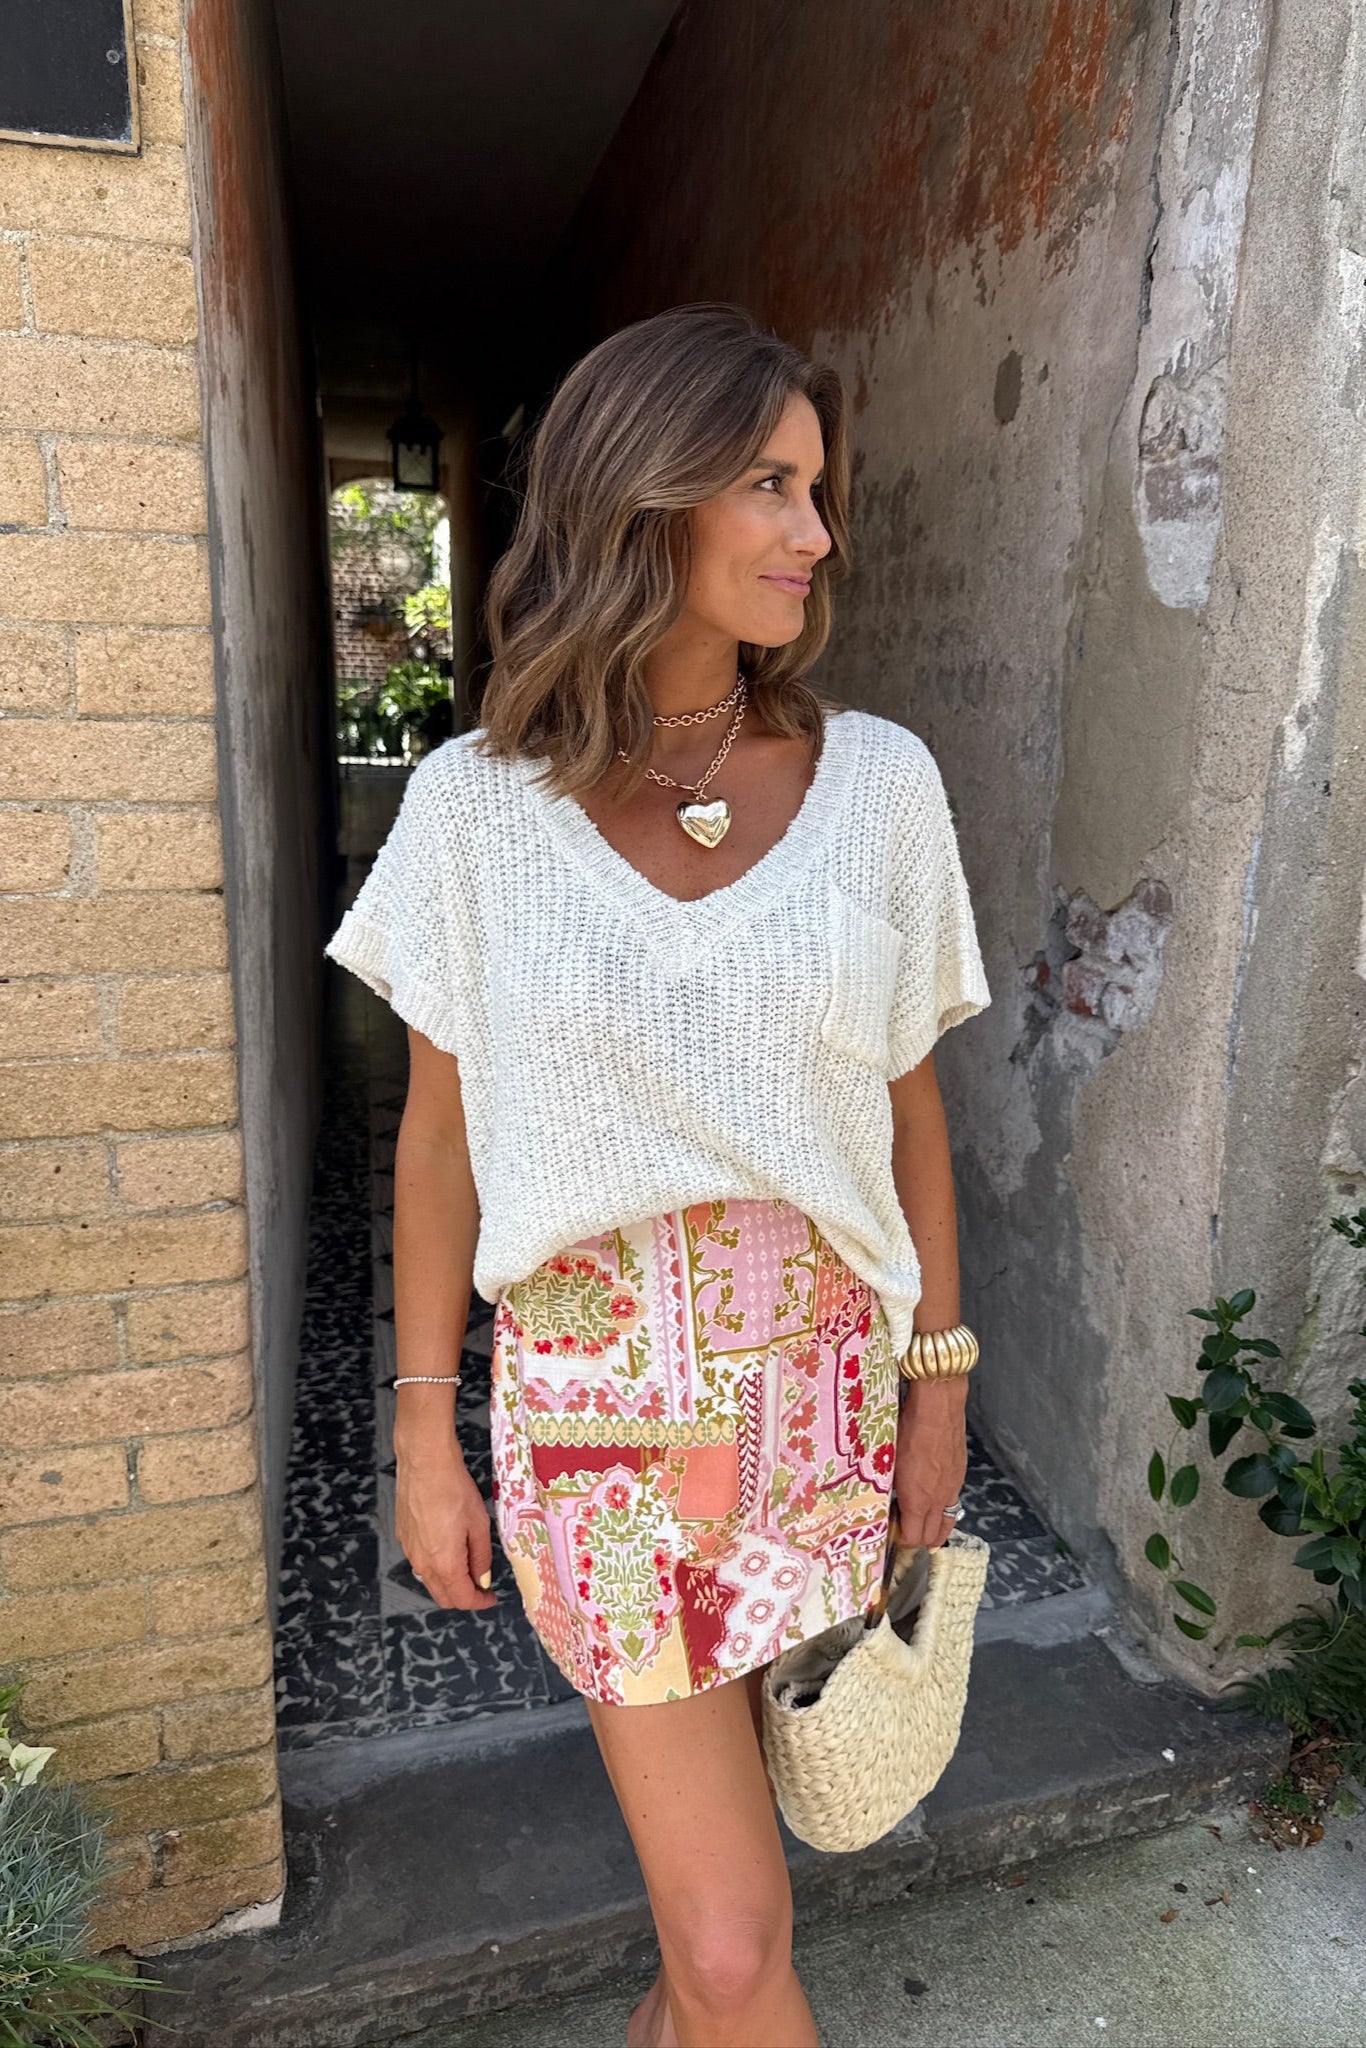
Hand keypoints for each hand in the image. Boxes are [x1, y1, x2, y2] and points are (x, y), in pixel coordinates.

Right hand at [395, 1442, 497, 1609]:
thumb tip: (482, 1578)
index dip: (480, 1602)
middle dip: (464, 1597)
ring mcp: (409, 1551)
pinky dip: (436, 1566)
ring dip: (449, 1582)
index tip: (491, 1597)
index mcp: (445, 1564)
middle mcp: (423, 1563)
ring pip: (430, 1581)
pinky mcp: (403, 1537)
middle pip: (443, 1597)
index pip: (462, 1599)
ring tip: (467, 1564)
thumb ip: (481, 1557)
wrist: (425, 1463)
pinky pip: (420, 1562)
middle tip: (481, 1585)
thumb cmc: (454, 1489)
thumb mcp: (479, 1524)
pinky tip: (448, 1547)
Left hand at [892, 1377, 968, 1548]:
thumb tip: (882, 1499)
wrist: (938, 1405)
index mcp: (918, 1498)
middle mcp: (938, 1498)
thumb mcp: (888, 1459)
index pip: (913, 1538)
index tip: (890, 1533)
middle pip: (933, 1537)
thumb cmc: (908, 1428)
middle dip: (918, 1540)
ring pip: (948, 1522)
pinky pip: (953, 1501)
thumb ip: (889, 1485)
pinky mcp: (959, 1474)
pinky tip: (930, 1495)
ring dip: (934, 1529)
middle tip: (902, 1530)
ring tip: (919, 1522)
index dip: (901, 1541)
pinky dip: (942, 1507)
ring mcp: (953, 1487)